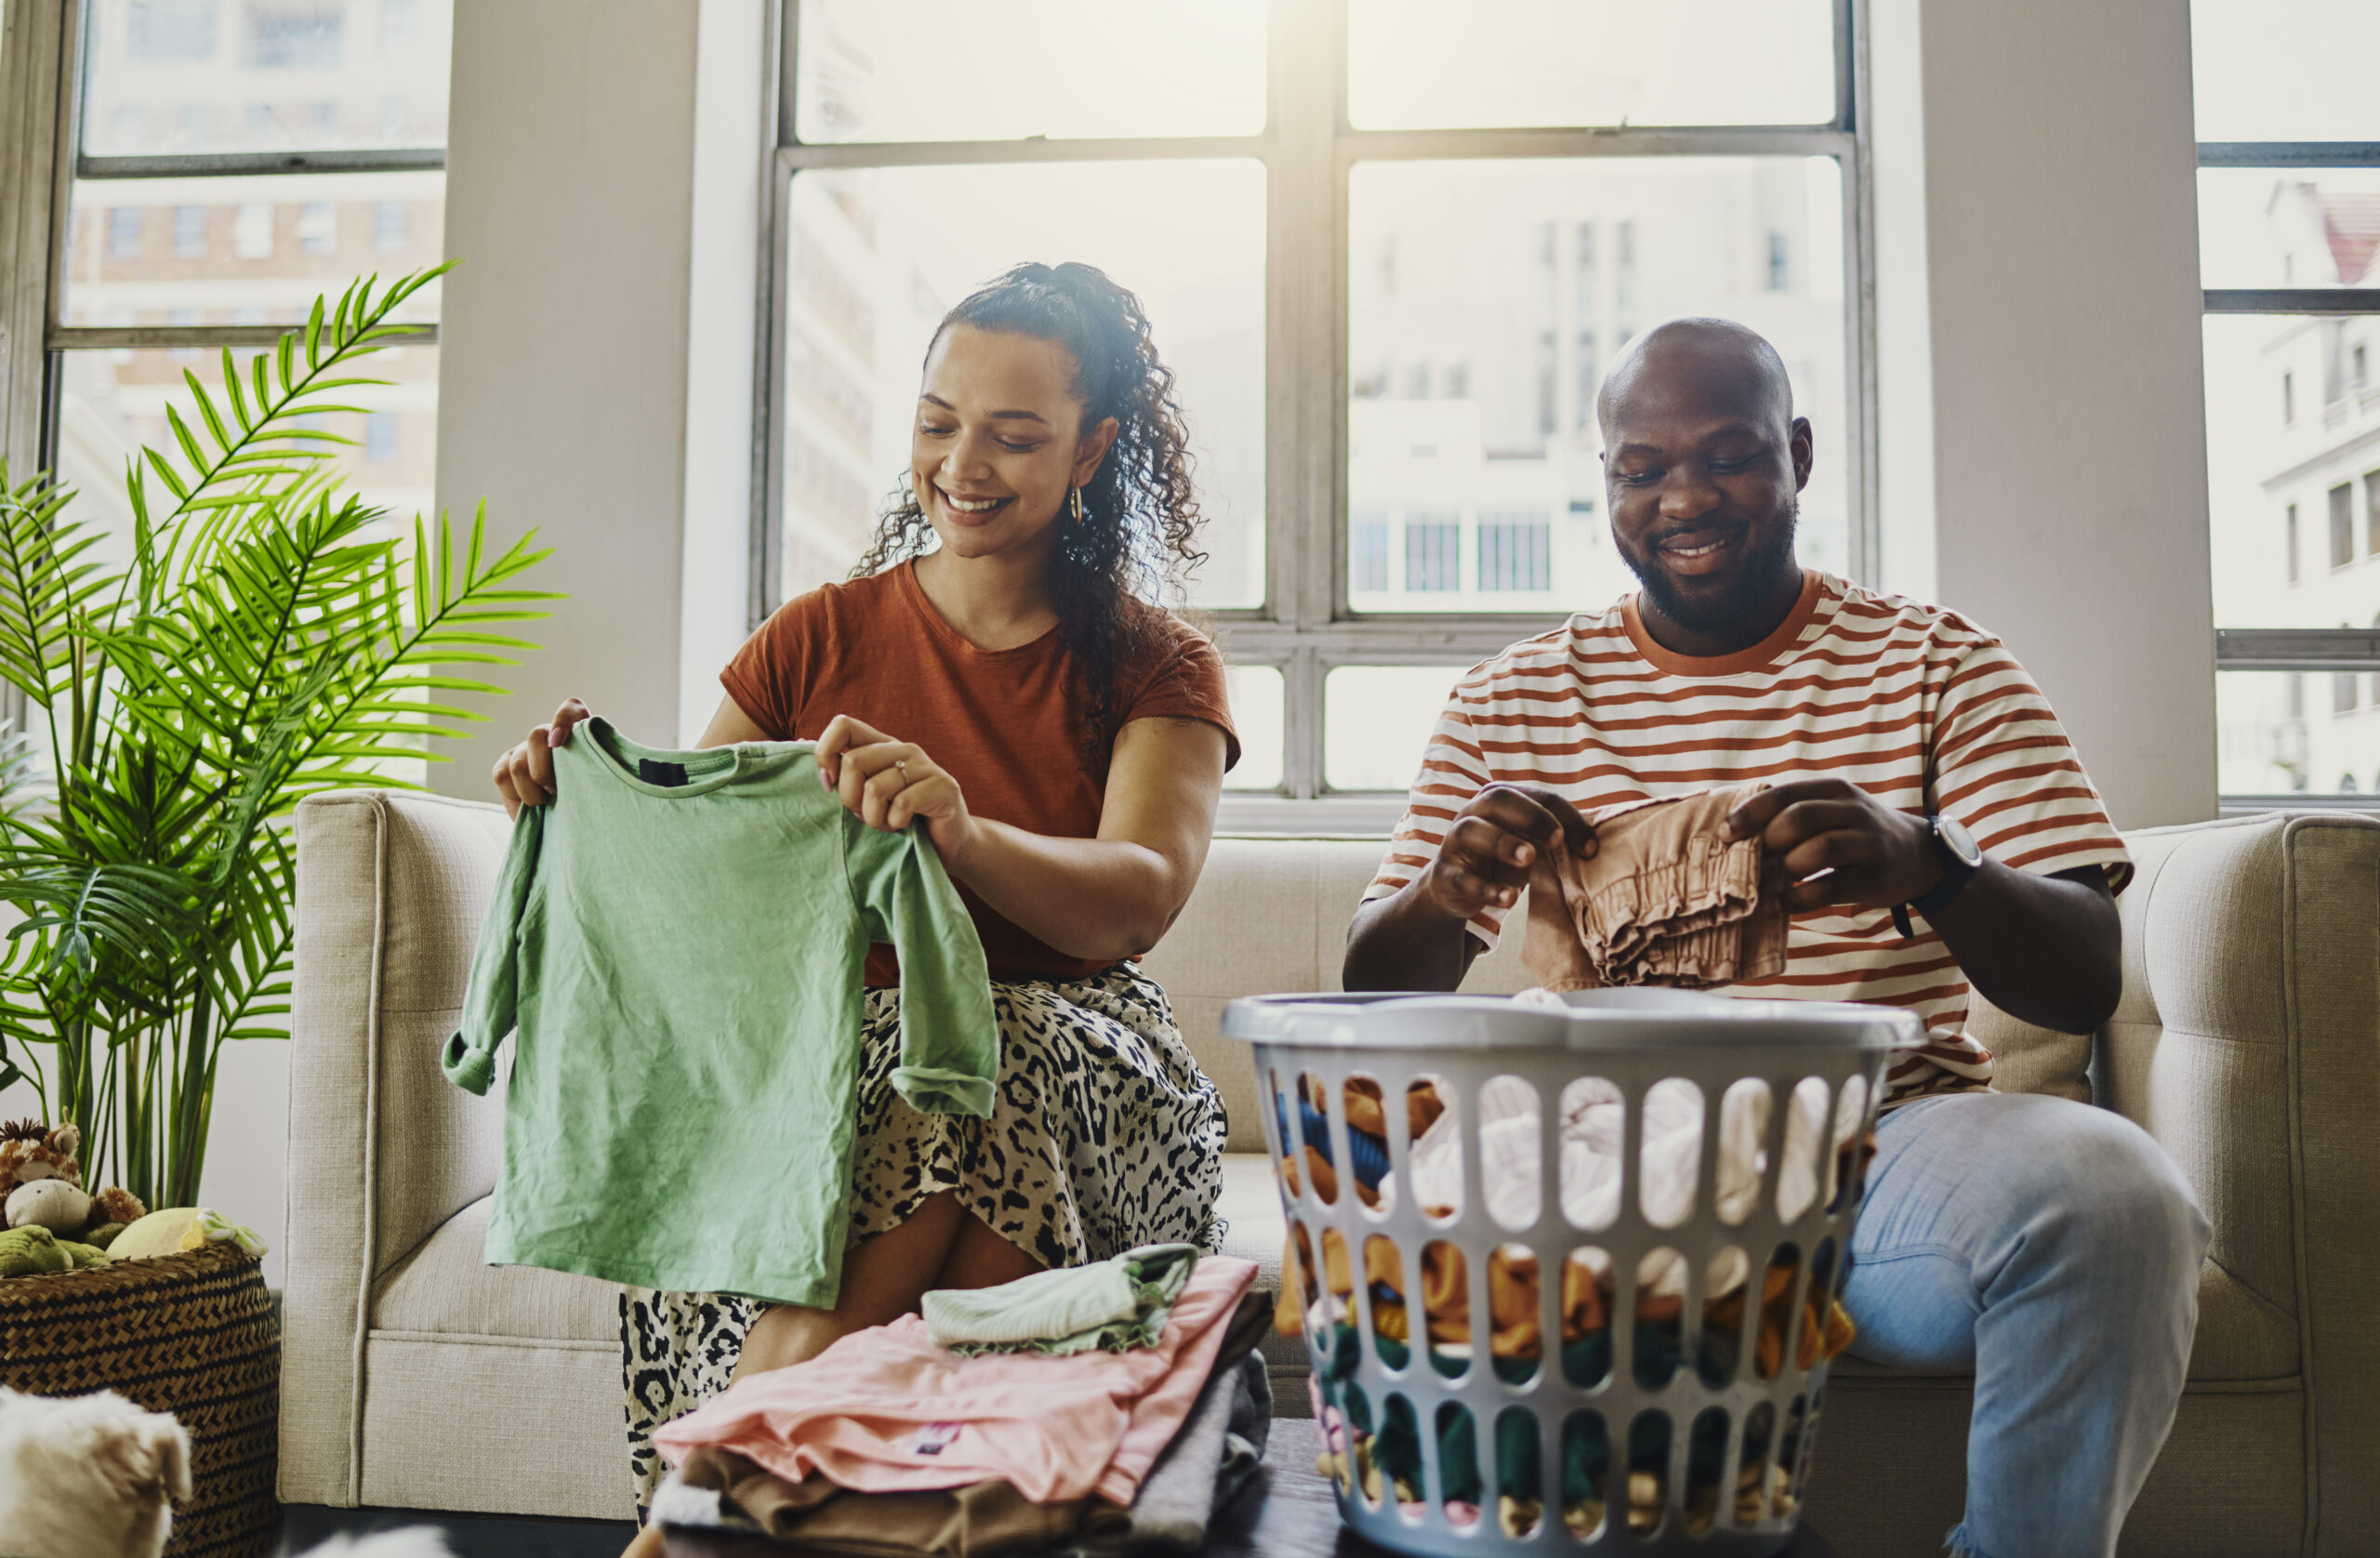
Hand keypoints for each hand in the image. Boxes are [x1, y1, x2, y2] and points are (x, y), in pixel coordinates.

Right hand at [492, 697, 591, 819]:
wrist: (569, 821)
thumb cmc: (589, 803)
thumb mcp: (600, 787)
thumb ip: (596, 771)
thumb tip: (590, 769)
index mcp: (578, 734)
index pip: (571, 709)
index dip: (563, 720)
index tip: (559, 743)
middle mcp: (549, 736)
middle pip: (537, 735)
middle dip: (544, 771)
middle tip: (556, 791)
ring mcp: (525, 749)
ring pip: (518, 763)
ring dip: (534, 791)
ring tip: (547, 802)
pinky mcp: (504, 766)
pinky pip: (502, 775)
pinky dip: (516, 794)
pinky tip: (532, 803)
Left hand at [815, 714, 974, 863]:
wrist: (949, 846)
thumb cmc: (900, 821)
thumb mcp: (863, 795)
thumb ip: (840, 770)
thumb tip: (800, 740)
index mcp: (881, 745)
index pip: (843, 725)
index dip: (826, 753)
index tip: (829, 785)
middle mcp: (903, 749)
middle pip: (853, 762)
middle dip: (850, 799)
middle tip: (865, 815)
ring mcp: (926, 766)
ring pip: (875, 788)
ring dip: (874, 818)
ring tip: (887, 824)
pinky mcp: (944, 787)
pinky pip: (902, 805)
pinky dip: (896, 824)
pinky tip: (905, 826)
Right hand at [1421, 783, 1594, 921]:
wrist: (1456, 887)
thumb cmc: (1502, 859)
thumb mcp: (1529, 843)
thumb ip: (1555, 838)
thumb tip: (1595, 847)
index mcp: (1501, 799)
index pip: (1539, 796)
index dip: (1568, 818)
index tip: (1590, 848)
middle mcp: (1475, 812)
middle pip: (1499, 799)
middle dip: (1531, 816)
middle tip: (1557, 840)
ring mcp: (1455, 842)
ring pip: (1473, 831)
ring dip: (1504, 843)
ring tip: (1529, 859)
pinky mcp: (1445, 875)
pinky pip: (1463, 878)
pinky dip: (1487, 889)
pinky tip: (1509, 899)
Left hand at [1724, 778, 1942, 912]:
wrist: (1919, 855)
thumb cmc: (1857, 831)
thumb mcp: (1832, 808)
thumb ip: (1792, 812)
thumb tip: (1734, 830)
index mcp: (1833, 789)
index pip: (1783, 794)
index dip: (1749, 814)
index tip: (1725, 833)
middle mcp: (1853, 811)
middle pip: (1798, 819)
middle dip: (1771, 841)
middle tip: (1763, 858)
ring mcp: (1867, 843)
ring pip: (1817, 851)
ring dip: (1788, 868)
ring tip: (1781, 878)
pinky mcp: (1874, 877)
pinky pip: (1829, 888)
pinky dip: (1800, 898)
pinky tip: (1788, 901)